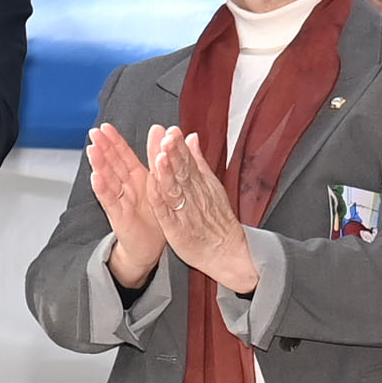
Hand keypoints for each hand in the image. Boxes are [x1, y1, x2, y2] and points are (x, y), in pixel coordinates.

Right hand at [88, 121, 171, 287]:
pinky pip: (110, 201)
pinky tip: (96, 177)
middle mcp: (126, 187)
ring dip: (99, 165)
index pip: (124, 156)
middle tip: (94, 133)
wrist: (151, 246)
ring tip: (92, 150)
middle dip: (103, 148)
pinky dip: (103, 189)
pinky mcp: (120, 216)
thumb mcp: (158, 184)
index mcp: (138, 178)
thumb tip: (161, 132)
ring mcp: (121, 201)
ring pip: (108, 180)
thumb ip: (157, 160)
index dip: (115, 141)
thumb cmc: (154, 215)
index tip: (105, 127)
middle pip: (112, 164)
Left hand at [145, 127, 259, 292]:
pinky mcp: (176, 228)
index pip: (188, 161)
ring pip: (174, 189)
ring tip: (161, 157)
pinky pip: (167, 212)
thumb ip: (198, 161)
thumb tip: (191, 137)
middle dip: (174, 154)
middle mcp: (193, 195)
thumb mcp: (212, 185)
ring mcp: (185, 211)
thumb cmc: (217, 220)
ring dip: (167, 174)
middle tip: (167, 138)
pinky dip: (161, 200)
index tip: (173, 130)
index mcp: (200, 183)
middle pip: (182, 171)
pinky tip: (154, 189)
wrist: (227, 252)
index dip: (180, 146)